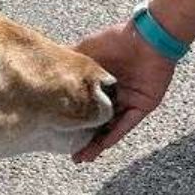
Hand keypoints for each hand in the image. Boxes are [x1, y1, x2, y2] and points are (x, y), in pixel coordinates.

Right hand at [72, 22, 175, 162]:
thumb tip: (49, 69)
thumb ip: (70, 63)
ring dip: (98, 143)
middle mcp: (113, 95)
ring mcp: (128, 102)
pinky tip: (102, 146)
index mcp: (101, 82)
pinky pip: (126, 124)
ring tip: (83, 157)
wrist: (146, 38)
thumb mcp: (85, 50)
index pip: (85, 105)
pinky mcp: (142, 106)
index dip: (73, 119)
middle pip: (97, 121)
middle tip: (71, 154)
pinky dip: (114, 135)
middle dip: (85, 138)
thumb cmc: (116, 40)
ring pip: (110, 127)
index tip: (59, 132)